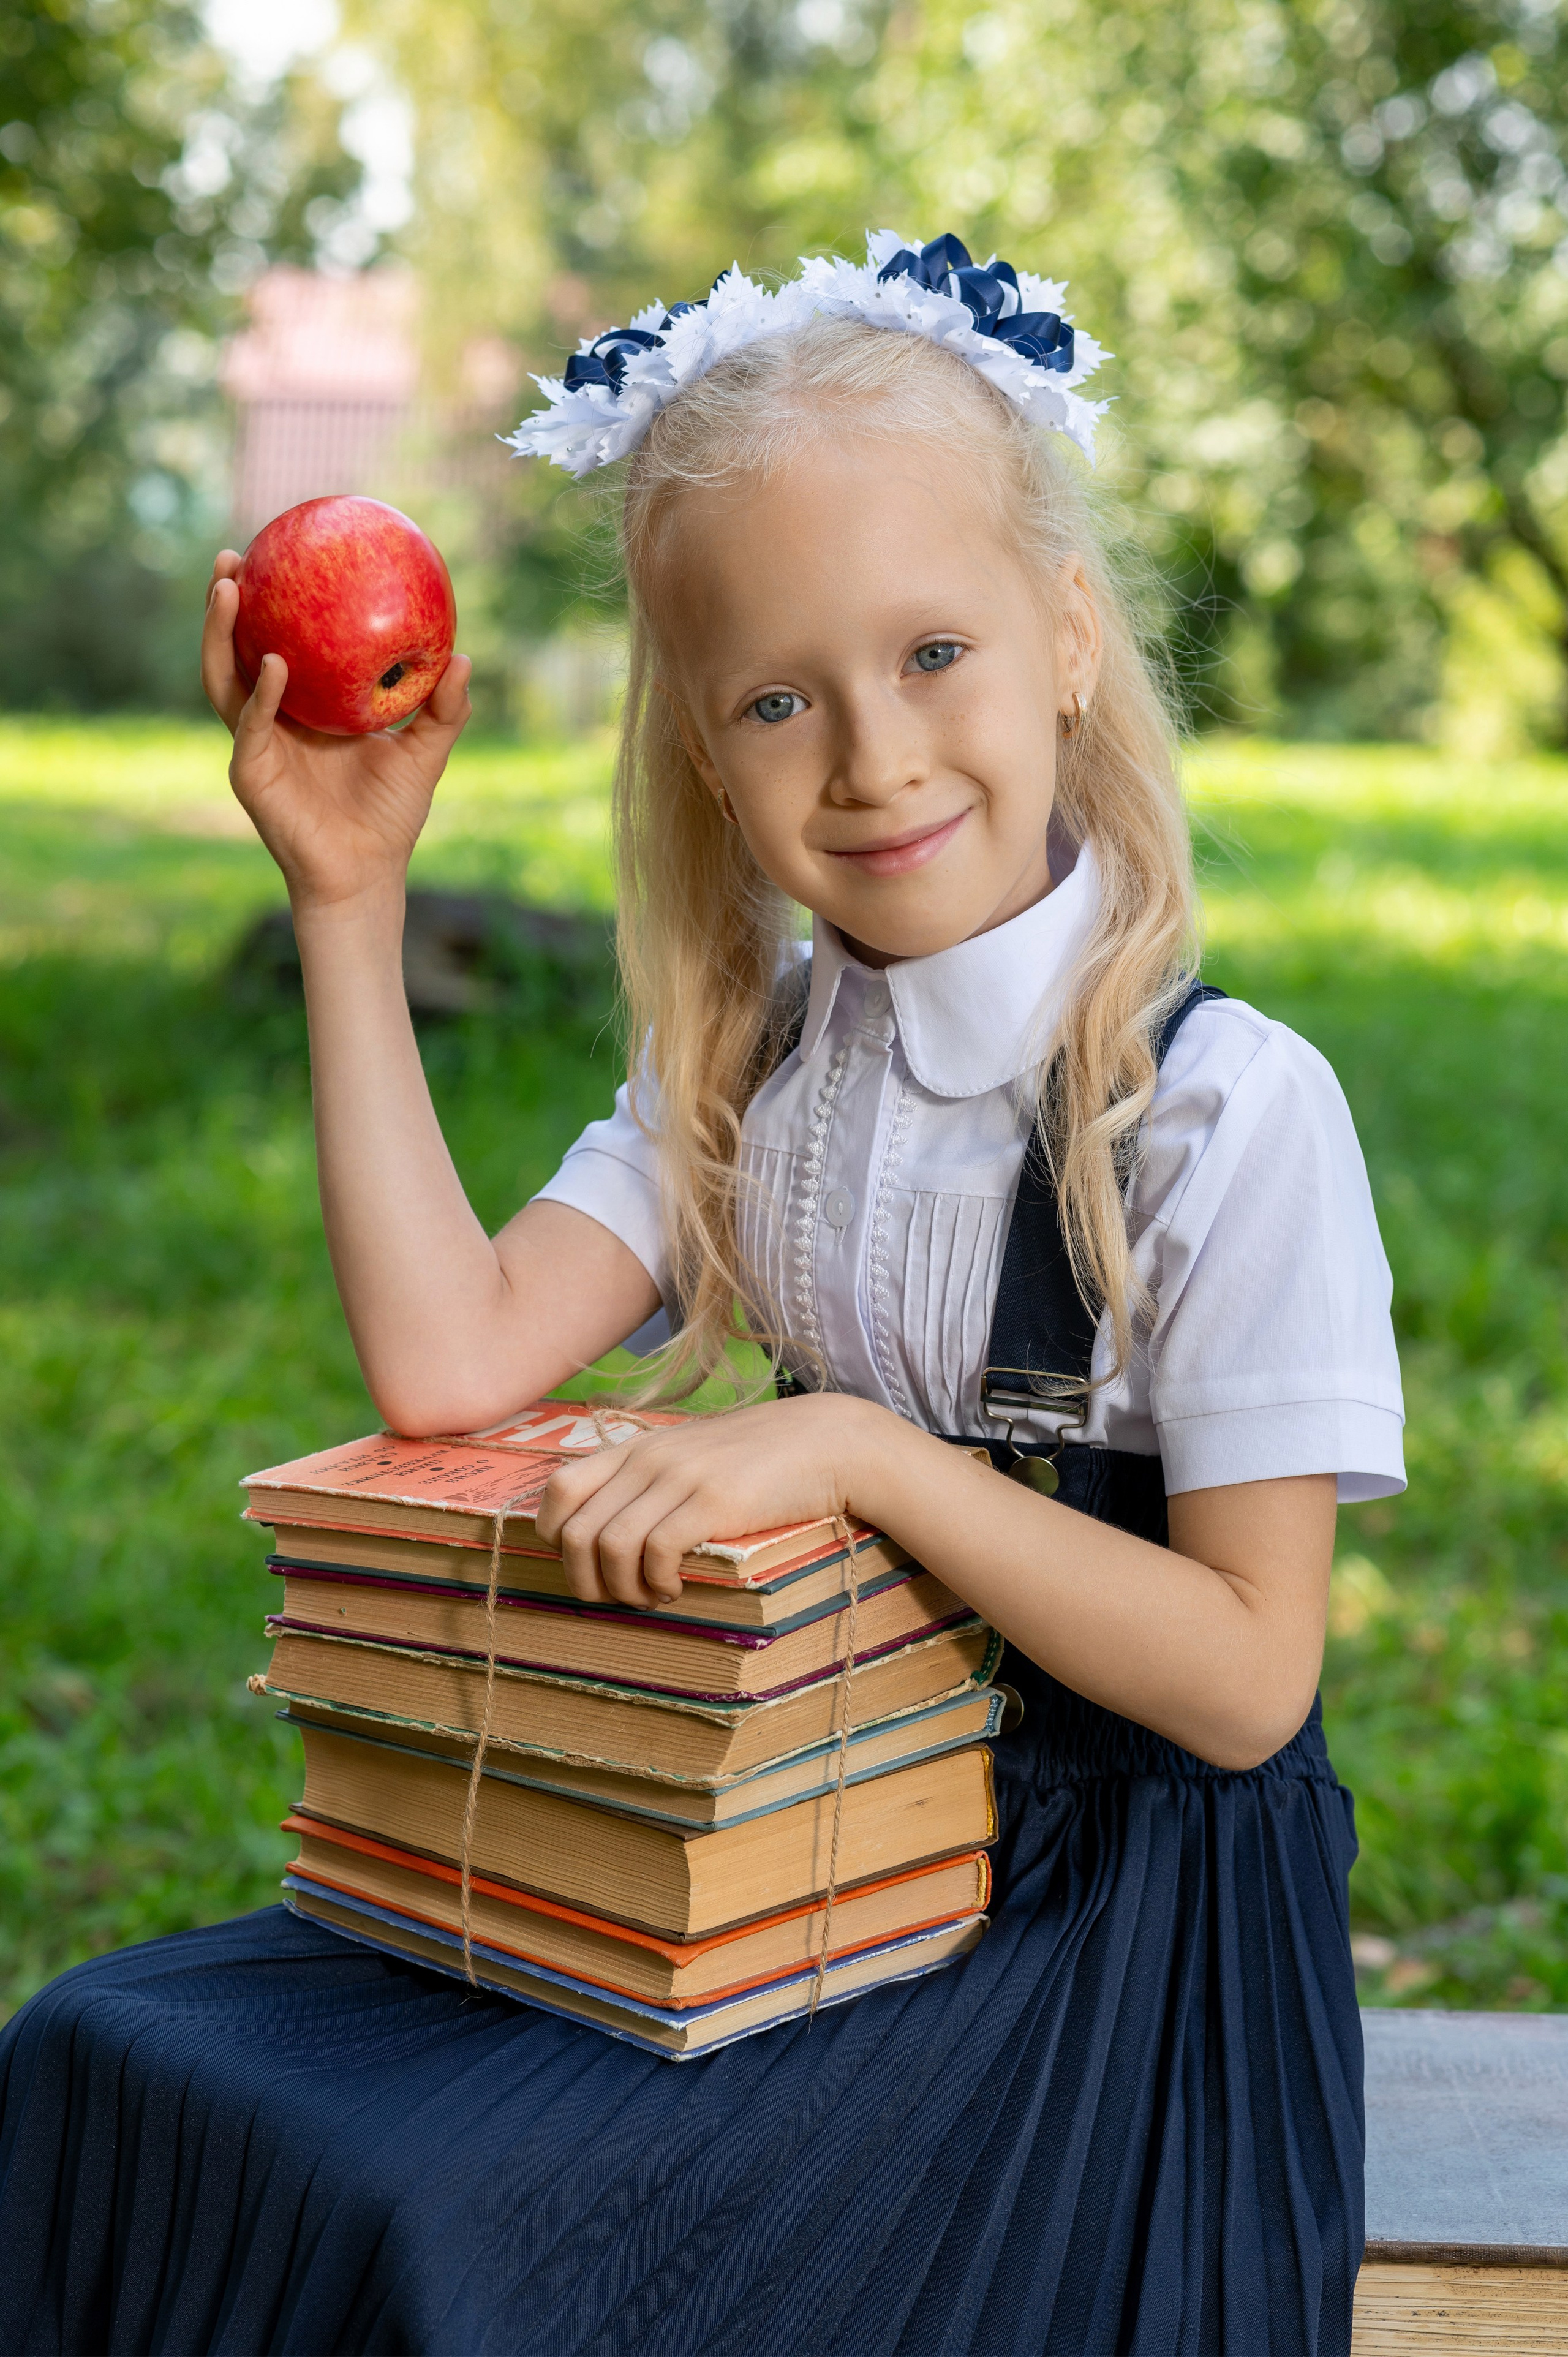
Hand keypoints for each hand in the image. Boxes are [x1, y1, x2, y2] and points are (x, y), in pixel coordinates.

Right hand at [201, 549, 472, 910]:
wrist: (367, 873)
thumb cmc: (391, 816)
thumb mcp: (424, 753)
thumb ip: (444, 709)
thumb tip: (463, 656)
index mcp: (302, 707)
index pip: (275, 641)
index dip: (269, 602)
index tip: (277, 553)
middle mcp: (270, 719)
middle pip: (234, 649)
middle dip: (225, 603)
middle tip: (234, 556)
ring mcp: (254, 744)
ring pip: (222, 679)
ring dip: (221, 634)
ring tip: (229, 590)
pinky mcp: (251, 773)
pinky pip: (252, 725)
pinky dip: (262, 695)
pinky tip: (275, 664)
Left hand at [535, 1393, 898, 1610]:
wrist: (829, 1442)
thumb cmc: (763, 1458)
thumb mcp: (695, 1456)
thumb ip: (654, 1479)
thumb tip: (616, 1528)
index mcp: (638, 1448)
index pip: (559, 1489)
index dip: (556, 1537)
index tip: (588, 1563)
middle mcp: (649, 1459)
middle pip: (574, 1531)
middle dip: (584, 1581)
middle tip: (618, 1599)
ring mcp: (680, 1478)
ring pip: (609, 1547)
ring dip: (622, 1590)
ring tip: (652, 1598)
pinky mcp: (713, 1501)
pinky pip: (655, 1553)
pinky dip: (657, 1584)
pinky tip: (679, 1589)